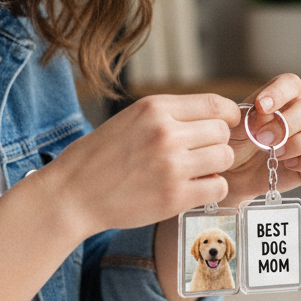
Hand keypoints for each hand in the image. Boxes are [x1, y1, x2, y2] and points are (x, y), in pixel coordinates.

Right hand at [32, 92, 240, 237]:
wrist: (72, 194)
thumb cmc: (99, 157)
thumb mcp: (131, 119)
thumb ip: (169, 115)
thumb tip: (213, 117)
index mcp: (155, 108)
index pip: (216, 104)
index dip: (228, 116)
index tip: (225, 125)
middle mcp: (166, 132)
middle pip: (223, 132)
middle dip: (217, 143)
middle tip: (200, 154)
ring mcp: (172, 165)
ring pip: (225, 158)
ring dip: (215, 166)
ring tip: (195, 171)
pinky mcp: (175, 196)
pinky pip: (218, 186)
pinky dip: (210, 189)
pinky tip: (192, 189)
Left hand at [222, 74, 300, 207]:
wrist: (234, 173)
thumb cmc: (235, 143)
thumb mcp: (233, 128)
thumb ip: (247, 118)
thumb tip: (265, 115)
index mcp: (283, 97)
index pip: (291, 83)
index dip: (279, 93)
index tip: (261, 107)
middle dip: (287, 124)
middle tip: (263, 139)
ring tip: (277, 154)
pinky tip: (291, 166)